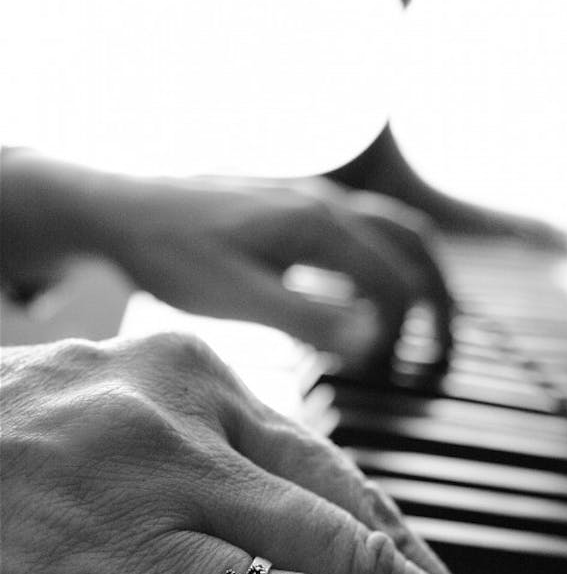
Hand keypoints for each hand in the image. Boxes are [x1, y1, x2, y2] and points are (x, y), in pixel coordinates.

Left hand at [0, 150, 452, 371]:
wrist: (119, 209)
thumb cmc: (170, 254)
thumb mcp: (236, 297)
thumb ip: (308, 319)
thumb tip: (374, 342)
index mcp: (320, 224)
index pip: (395, 280)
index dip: (403, 332)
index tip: (392, 374)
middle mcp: (325, 203)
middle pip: (411, 245)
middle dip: (436, 297)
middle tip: (441, 351)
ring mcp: (308, 199)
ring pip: (389, 232)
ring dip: (412, 276)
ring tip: (415, 327)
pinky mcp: (289, 206)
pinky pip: (357, 232)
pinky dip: (377, 266)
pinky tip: (354, 300)